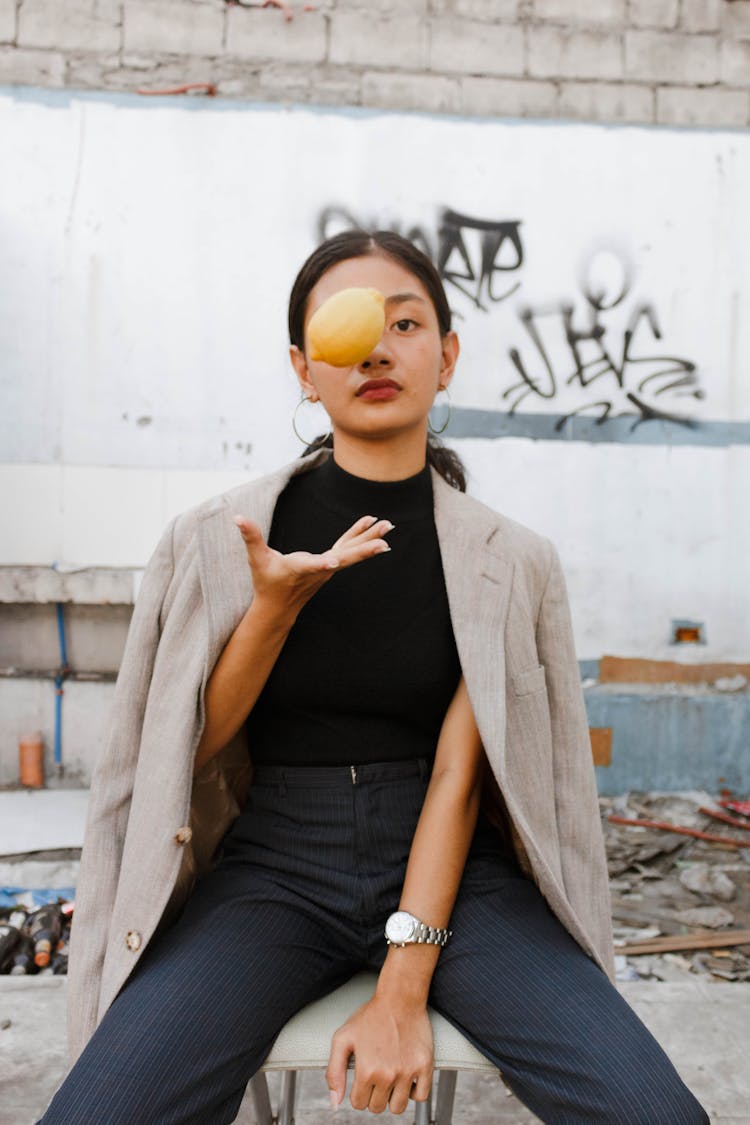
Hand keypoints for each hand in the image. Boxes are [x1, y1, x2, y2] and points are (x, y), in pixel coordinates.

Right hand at [232, 513, 393, 623]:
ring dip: (369, 539)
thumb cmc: (267, 583)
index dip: (321, 565)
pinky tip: (370, 524)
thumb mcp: (256, 560)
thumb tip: (237, 517)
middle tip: (385, 539)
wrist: (279, 607)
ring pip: (351, 552)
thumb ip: (250, 537)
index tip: (332, 563)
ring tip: (388, 526)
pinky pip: (347, 547)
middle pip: (344, 558)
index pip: (312, 567)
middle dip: (364, 548)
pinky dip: (358, 535)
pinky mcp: (329, 565)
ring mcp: (327, 568)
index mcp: (300, 570)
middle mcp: (319, 570)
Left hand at [326, 994, 432, 1114]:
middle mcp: (388, 1075)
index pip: (358, 1103)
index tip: (362, 1079)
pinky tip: (406, 1079)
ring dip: (392, 1098)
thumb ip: (334, 1072)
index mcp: (366, 1070)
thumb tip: (335, 1103)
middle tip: (376, 1075)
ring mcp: (408, 1072)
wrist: (400, 998)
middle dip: (373, 1095)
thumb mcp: (342, 1038)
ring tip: (390, 1079)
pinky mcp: (425, 1066)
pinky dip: (413, 1093)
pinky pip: (421, 1097)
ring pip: (398, 1107)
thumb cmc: (371, 1016)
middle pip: (377, 1107)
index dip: (358, 1092)